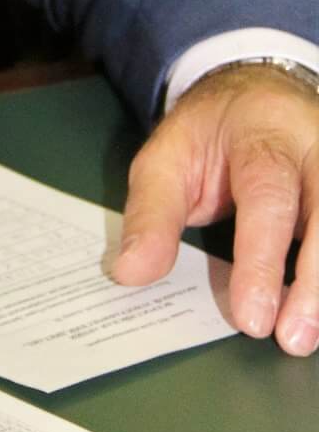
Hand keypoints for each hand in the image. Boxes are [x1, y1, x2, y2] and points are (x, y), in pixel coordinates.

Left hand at [112, 64, 318, 354]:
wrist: (259, 92)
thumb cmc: (211, 133)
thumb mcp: (166, 158)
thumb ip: (152, 214)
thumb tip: (131, 273)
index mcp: (263, 136)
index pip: (268, 198)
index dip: (261, 261)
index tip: (252, 318)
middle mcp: (317, 150)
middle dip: (314, 283)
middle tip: (291, 338)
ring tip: (307, 337)